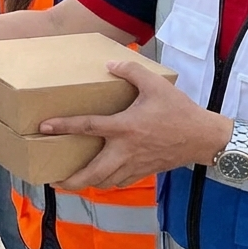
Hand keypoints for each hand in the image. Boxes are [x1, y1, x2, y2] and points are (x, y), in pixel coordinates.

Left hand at [40, 61, 232, 190]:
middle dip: (71, 180)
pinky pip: (121, 183)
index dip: (64, 126)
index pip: (87, 126)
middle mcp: (126, 149)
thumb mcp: (156, 84)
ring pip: (105, 182)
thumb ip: (131, 71)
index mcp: (124, 126)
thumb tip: (111, 64)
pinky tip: (101, 180)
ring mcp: (135, 164)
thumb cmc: (179, 110)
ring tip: (71, 183)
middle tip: (53, 180)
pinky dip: (107, 183)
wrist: (203, 137)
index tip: (44, 127)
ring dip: (87, 184)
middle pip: (93, 172)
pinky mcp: (145, 171)